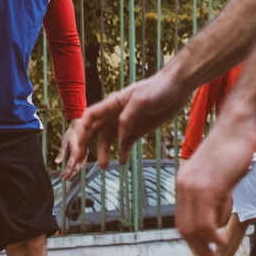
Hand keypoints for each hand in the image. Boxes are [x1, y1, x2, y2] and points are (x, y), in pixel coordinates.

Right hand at [58, 68, 184, 178]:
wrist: (176, 89)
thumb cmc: (157, 89)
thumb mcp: (141, 100)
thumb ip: (127, 117)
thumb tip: (119, 136)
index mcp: (112, 104)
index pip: (90, 116)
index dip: (82, 130)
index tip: (80, 144)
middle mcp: (115, 115)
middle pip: (94, 130)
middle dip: (85, 145)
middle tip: (80, 160)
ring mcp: (125, 124)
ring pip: (107, 139)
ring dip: (103, 152)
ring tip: (104, 166)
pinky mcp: (137, 131)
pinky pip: (125, 144)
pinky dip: (122, 152)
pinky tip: (122, 160)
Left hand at [176, 124, 255, 255]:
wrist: (236, 125)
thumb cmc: (232, 148)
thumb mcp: (220, 178)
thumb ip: (216, 199)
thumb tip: (217, 222)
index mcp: (184, 183)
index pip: (182, 220)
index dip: (193, 240)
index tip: (204, 251)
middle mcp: (184, 186)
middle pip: (184, 228)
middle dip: (198, 249)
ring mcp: (195, 187)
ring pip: (194, 227)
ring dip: (206, 247)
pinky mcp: (209, 186)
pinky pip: (207, 219)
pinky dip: (214, 236)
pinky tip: (222, 242)